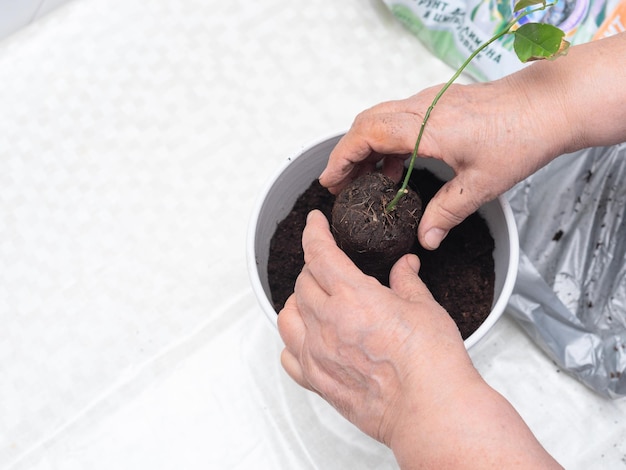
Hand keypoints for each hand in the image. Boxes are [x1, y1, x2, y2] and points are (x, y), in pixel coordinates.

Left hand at [278, 210, 562, 468]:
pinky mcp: (317, 382)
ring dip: (297, 301)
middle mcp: (328, 323)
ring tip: (312, 298)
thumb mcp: (424, 308)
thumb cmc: (432, 364)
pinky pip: (288, 355)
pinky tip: (306, 337)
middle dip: (313, 267)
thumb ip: (406, 282)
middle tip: (328, 266)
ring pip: (287, 315)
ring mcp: (318, 354)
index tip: (314, 223)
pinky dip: (292, 340)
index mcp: (353, 297)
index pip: (319, 253)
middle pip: (302, 282)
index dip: (313, 232)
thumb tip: (404, 266)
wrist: (431, 411)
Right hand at [319, 80, 561, 249]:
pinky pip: (399, 117)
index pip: (365, 135)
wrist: (547, 105)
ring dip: (366, 146)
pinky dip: (387, 140)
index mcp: (424, 127)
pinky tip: (396, 165)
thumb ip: (446, 213)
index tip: (329, 181)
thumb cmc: (520, 138)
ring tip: (365, 180)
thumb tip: (425, 238)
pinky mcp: (438, 102)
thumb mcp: (480, 185)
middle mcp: (421, 108)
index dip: (341, 158)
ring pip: (380, 118)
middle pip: (365, 123)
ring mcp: (429, 101)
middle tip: (341, 184)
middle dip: (347, 153)